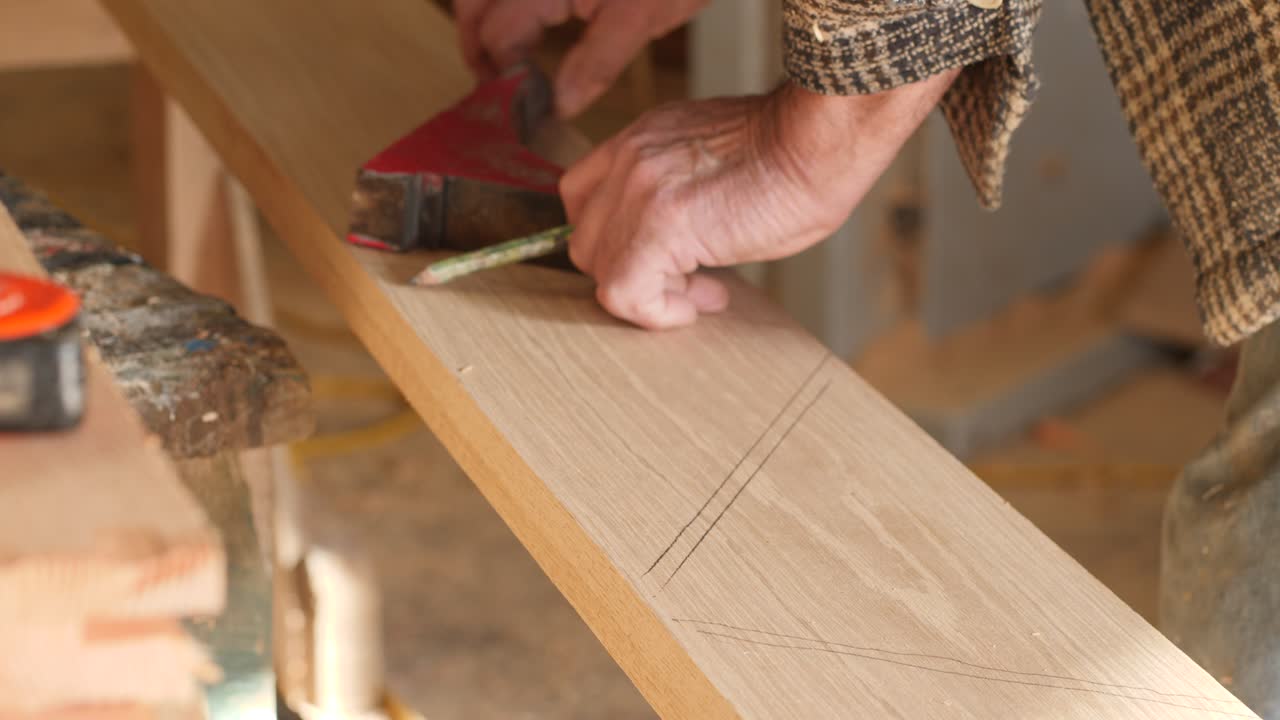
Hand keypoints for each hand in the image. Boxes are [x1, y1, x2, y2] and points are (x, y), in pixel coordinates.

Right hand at [454, 0, 707, 116]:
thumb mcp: (643, 15)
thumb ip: (596, 62)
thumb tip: (561, 106)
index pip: (498, 37)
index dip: (505, 79)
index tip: (523, 113)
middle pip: (472, 8)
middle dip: (478, 49)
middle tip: (497, 90)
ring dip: (485, 23)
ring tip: (503, 62)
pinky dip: (506, 7)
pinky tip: (527, 25)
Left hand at [560, 73, 958, 328]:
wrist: (820, 144)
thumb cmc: (795, 155)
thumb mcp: (715, 162)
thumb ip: (681, 191)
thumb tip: (680, 250)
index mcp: (641, 139)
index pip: (584, 198)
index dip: (618, 239)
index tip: (666, 257)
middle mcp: (628, 159)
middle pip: (587, 238)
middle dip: (633, 271)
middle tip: (693, 283)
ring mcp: (637, 192)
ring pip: (600, 269)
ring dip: (649, 293)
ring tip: (704, 292)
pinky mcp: (657, 228)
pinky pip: (624, 294)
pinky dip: (655, 313)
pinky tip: (695, 307)